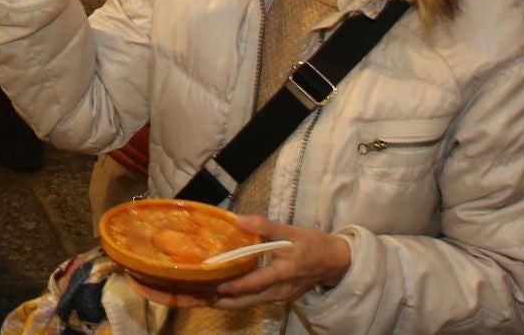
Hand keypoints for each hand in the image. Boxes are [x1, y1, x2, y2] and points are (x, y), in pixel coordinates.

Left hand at [130, 216, 351, 309]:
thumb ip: (265, 227)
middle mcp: (275, 292)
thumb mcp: (292, 231)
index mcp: (281, 275)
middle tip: (187, 297)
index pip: (252, 284)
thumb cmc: (313, 244)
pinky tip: (210, 293)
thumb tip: (239, 220)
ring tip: (190, 297)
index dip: (231, 286)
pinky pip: (247, 301)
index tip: (209, 286)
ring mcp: (274, 297)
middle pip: (241, 301)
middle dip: (214, 301)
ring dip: (218, 302)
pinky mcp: (273, 297)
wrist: (335, 261)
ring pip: (242, 304)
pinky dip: (229, 299)